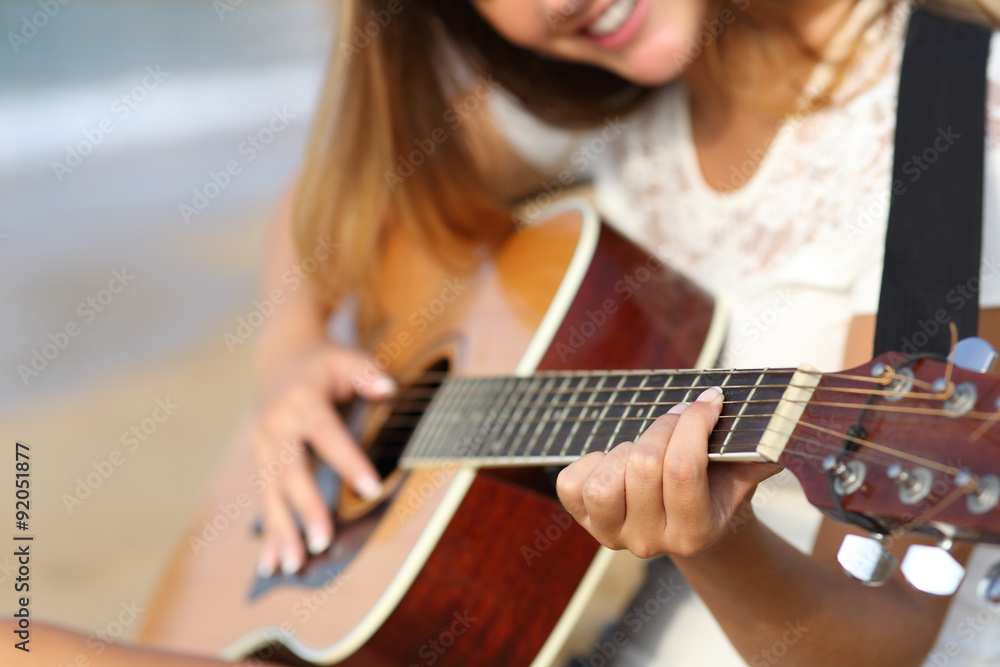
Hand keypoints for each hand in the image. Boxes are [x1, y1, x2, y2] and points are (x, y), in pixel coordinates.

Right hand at [252, 343, 393, 576]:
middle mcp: (276, 424)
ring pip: (270, 492)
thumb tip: (388, 388)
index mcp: (302, 400)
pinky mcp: (259, 460)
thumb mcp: (348, 358)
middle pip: (291, 471)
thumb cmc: (324, 363)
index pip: (327, 435)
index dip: (349, 462)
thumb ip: (368, 373)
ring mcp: (263, 445)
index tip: (372, 489)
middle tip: (322, 541)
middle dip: (306, 509)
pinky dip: (269, 533)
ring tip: (293, 565)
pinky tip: (272, 563)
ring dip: (281, 531)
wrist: (280, 357)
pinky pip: (264, 500)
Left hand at [556, 387, 778, 558]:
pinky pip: (571, 484)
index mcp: (695, 532)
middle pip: (643, 466)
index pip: (684, 469)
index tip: (710, 399)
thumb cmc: (716, 489)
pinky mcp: (584, 522)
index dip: (693, 422)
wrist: (690, 526)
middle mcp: (651, 541)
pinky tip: (614, 460)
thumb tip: (782, 429)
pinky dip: (589, 462)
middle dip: (664, 426)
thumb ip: (760, 453)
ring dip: (625, 450)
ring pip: (604, 483)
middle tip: (680, 415)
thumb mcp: (743, 474)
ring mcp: (613, 535)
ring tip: (644, 447)